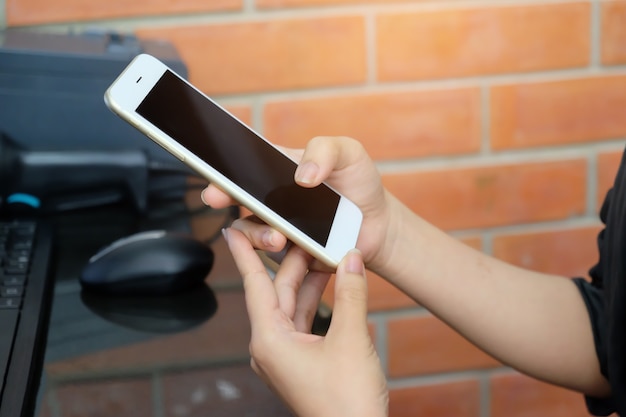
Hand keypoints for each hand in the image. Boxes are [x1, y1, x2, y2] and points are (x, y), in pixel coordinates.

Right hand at [202, 136, 394, 272]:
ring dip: (256, 233)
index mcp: (280, 167)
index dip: (225, 166)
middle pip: (237, 195)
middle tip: (216, 197)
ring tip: (278, 237)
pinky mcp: (286, 251)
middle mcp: (272, 196)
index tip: (215, 172)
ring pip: (248, 229)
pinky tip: (294, 250)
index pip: (246, 163)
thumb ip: (325, 151)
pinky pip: (268, 255)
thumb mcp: (349, 153)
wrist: (378, 225)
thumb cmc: (360, 184)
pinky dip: (275, 254)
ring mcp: (276, 224)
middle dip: (221, 195)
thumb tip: (302, 176)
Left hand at [223, 227, 387, 416]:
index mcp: (269, 340)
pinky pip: (302, 322)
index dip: (244, 254)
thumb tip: (352, 258)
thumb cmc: (347, 401)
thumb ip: (351, 293)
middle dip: (292, 262)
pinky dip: (316, 301)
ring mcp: (285, 356)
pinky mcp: (300, 361)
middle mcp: (270, 346)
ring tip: (324, 253)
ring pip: (291, 306)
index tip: (232, 229)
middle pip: (277, 292)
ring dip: (308, 281)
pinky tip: (331, 284)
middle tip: (303, 231)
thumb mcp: (351, 339)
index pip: (254, 285)